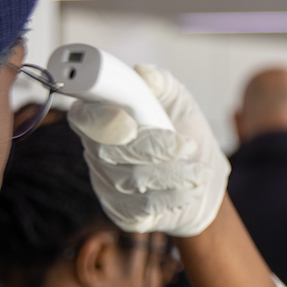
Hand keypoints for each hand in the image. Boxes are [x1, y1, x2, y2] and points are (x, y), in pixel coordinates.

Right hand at [69, 65, 229, 236]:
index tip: (131, 124)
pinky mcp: (122, 212)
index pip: (83, 117)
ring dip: (175, 174)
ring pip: (131, 179)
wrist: (203, 180)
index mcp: (102, 117)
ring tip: (199, 170)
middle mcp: (96, 151)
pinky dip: (176, 195)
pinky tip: (191, 187)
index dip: (101, 120)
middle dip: (154, 149)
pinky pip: (143, 206)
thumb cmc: (184, 134)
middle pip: (108, 151)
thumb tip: (144, 74)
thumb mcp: (180, 101)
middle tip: (187, 145)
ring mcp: (106, 184)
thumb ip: (162, 83)